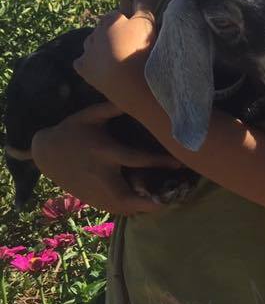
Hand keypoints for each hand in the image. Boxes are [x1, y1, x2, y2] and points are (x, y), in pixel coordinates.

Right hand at [31, 102, 181, 214]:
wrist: (44, 151)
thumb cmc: (72, 130)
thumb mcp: (90, 114)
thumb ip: (113, 107)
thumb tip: (136, 93)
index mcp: (105, 151)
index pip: (136, 159)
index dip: (159, 162)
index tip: (180, 164)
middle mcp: (100, 173)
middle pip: (126, 195)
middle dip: (149, 201)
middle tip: (172, 198)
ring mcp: (93, 189)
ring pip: (119, 206)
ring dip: (140, 208)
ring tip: (162, 204)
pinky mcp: (88, 197)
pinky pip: (111, 209)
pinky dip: (127, 209)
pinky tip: (142, 207)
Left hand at [73, 0, 157, 112]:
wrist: (130, 81)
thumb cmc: (141, 49)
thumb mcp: (147, 23)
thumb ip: (144, 6)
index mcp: (111, 19)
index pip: (118, 16)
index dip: (128, 24)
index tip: (138, 34)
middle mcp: (95, 32)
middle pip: (104, 30)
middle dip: (113, 35)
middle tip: (129, 47)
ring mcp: (87, 50)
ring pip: (92, 45)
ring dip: (100, 48)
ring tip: (116, 58)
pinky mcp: (83, 68)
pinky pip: (83, 62)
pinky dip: (90, 63)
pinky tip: (100, 68)